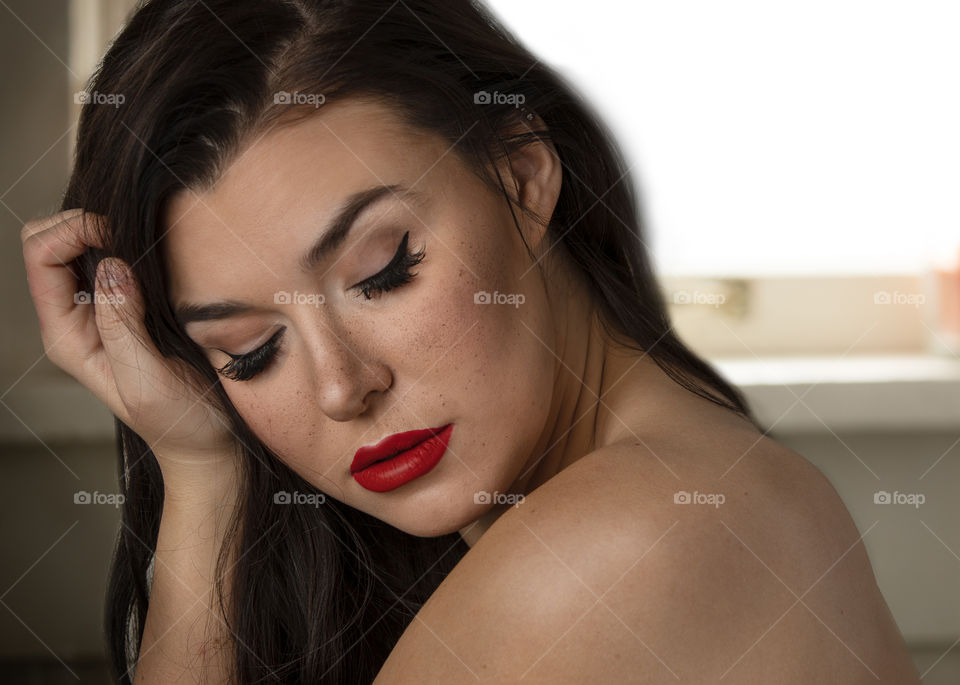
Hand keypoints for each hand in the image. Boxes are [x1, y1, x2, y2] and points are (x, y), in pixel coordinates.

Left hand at [21, 209, 236, 470]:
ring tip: (150, 245)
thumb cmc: (180, 423)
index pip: (40, 258)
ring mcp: (104, 311)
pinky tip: (161, 257)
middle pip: (50, 242)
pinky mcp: (133, 308)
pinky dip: (133, 246)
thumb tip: (111, 265)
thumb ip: (123, 326)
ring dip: (110, 233)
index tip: (118, 236)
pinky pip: (117, 260)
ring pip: (81, 245)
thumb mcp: (148, 382)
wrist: (209, 444)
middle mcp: (77, 318)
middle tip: (132, 235)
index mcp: (67, 336)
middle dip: (84, 223)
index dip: (73, 231)